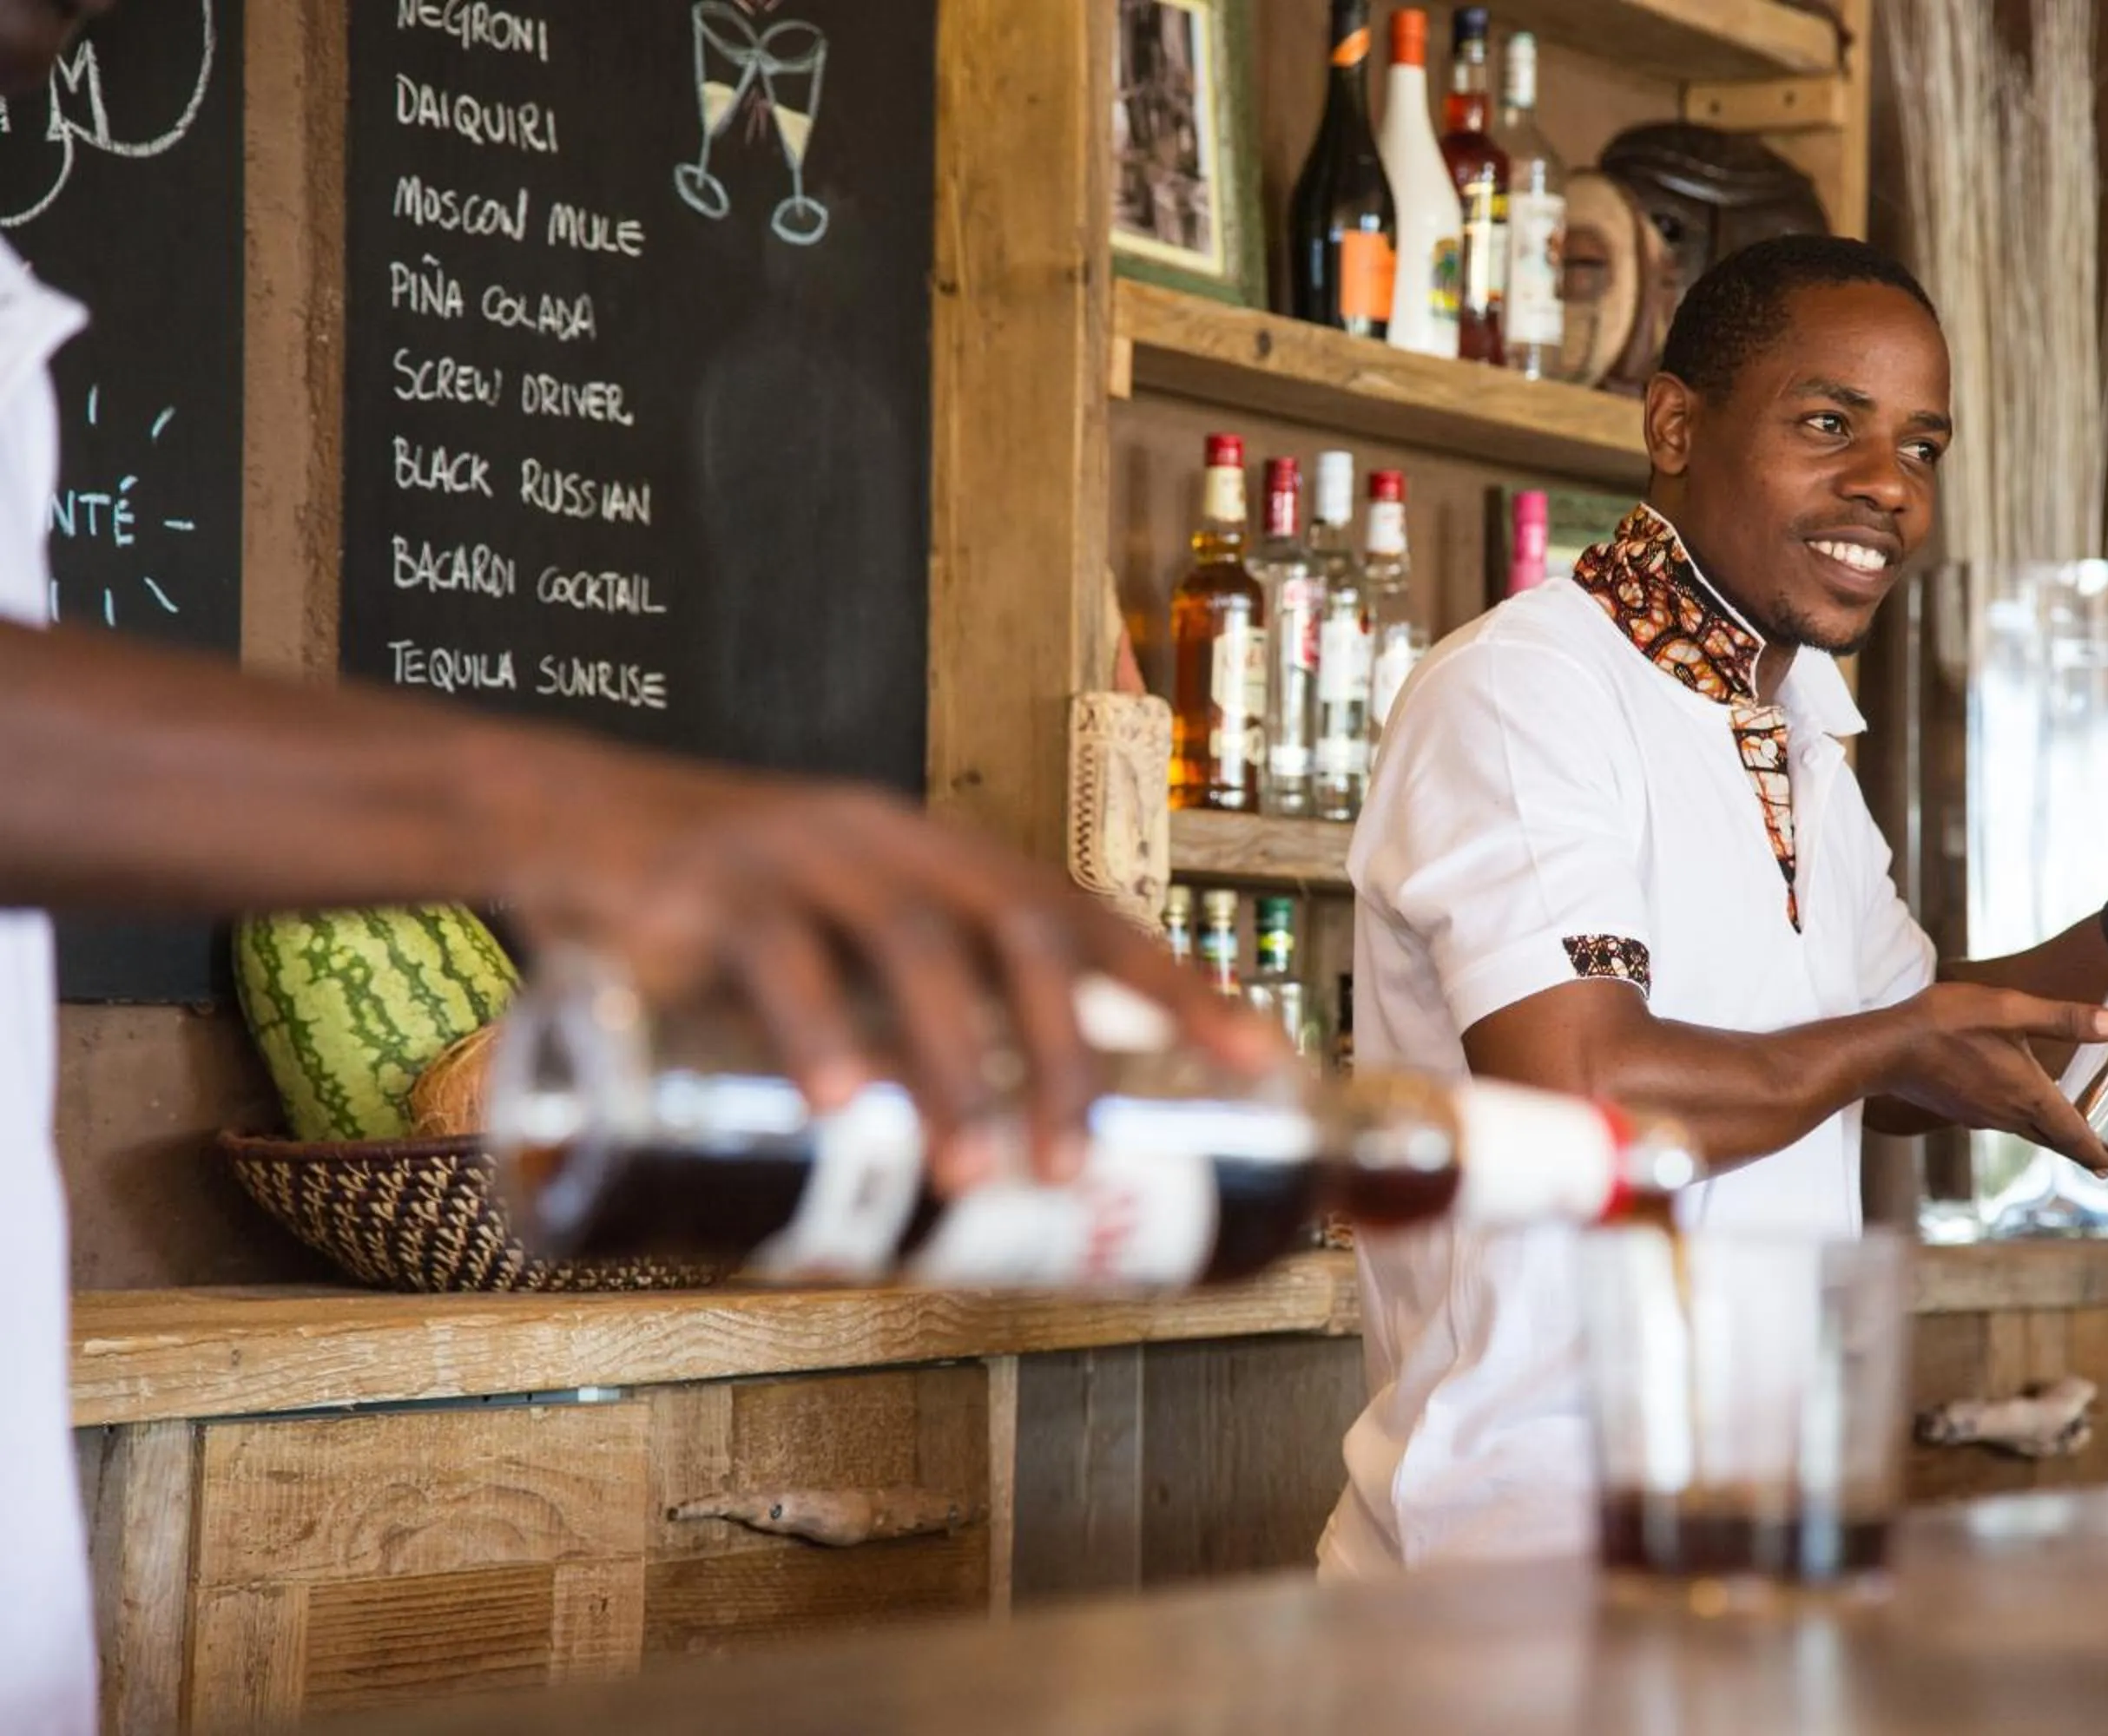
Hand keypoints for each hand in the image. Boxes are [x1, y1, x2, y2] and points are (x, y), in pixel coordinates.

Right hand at [500, 749, 1281, 1194]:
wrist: (565, 822)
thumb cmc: (726, 920)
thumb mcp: (831, 957)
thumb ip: (899, 1043)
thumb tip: (981, 1200)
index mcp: (942, 860)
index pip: (1084, 915)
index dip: (1175, 986)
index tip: (1256, 1060)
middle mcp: (893, 844)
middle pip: (1019, 932)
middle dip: (1068, 1054)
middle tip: (1076, 1172)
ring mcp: (804, 856)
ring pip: (911, 950)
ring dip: (957, 1071)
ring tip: (980, 1180)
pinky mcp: (710, 890)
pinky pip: (778, 962)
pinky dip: (821, 1038)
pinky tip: (848, 1113)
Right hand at [1880, 983, 2107, 1174]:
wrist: (1886, 1049)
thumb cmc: (1947, 1024)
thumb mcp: (2010, 1010)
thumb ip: (2063, 1018)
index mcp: (2028, 1094)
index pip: (2072, 1132)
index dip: (2094, 1149)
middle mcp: (2008, 1113)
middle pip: (2051, 1139)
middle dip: (2076, 1149)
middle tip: (2098, 1161)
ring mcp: (1981, 1115)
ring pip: (2025, 1131)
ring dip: (2048, 1134)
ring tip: (2062, 1131)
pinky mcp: (1959, 1109)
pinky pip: (2000, 1121)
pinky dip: (2019, 1121)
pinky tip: (2012, 1106)